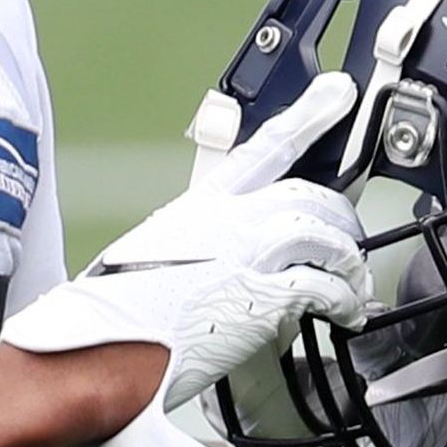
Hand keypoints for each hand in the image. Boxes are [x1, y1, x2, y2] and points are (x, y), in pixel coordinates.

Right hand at [3, 73, 368, 446]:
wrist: (93, 353)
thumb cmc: (107, 323)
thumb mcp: (147, 271)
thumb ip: (193, 265)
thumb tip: (219, 287)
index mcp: (196, 210)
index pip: (261, 150)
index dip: (306, 117)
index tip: (336, 93)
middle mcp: (224, 221)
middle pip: (307, 195)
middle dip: (341, 216)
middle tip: (352, 239)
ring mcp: (244, 254)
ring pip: (324, 235)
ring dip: (348, 262)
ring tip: (354, 287)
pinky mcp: (261, 296)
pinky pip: (324, 287)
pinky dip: (344, 301)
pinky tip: (348, 315)